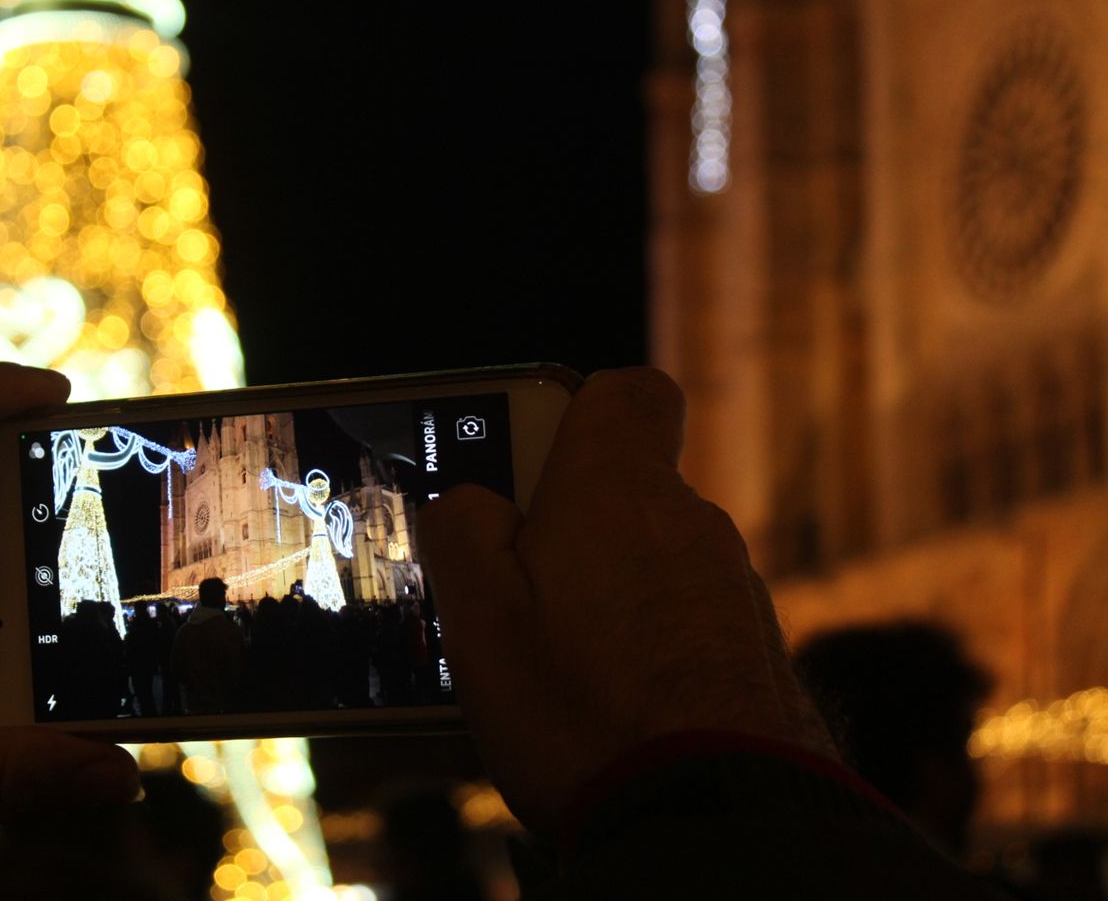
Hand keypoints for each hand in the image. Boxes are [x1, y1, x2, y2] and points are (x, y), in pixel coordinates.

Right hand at [420, 368, 834, 843]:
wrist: (716, 820)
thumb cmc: (585, 714)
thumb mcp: (478, 618)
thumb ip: (461, 531)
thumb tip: (468, 503)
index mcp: (619, 489)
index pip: (624, 392)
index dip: (571, 411)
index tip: (522, 463)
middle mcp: (692, 524)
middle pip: (620, 491)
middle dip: (560, 529)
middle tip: (505, 595)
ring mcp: (732, 591)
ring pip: (647, 563)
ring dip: (600, 596)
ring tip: (549, 670)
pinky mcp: (752, 656)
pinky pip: (679, 622)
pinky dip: (641, 646)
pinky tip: (602, 707)